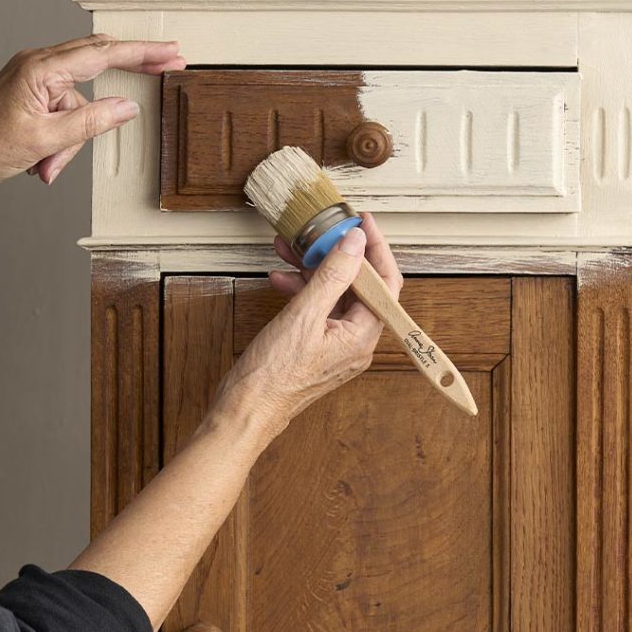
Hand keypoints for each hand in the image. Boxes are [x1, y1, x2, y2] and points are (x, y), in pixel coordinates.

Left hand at [0, 34, 184, 199]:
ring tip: (47, 165)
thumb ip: (92, 120)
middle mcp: (37, 66)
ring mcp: (33, 80)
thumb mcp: (47, 139)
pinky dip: (61, 141)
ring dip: (72, 139)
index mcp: (41, 68)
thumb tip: (127, 106)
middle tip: (168, 66)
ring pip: (79, 103)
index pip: (103, 54)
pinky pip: (64, 115)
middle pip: (96, 62)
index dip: (142, 53)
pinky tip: (42, 162)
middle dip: (131, 69)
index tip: (170, 52)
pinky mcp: (31, 96)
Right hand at [213, 212, 403, 435]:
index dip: (376, 248)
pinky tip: (283, 279)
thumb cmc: (273, 377)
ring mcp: (337, 345)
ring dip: (315, 269)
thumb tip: (354, 243)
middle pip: (360, 286)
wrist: (246, 410)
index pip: (385, 283)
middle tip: (321, 232)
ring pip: (335, 295)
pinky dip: (303, 290)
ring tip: (292, 250)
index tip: (361, 222)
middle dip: (337, 255)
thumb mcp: (303, 315)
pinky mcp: (318, 347)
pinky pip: (319, 309)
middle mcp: (356, 342)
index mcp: (363, 336)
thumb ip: (332, 275)